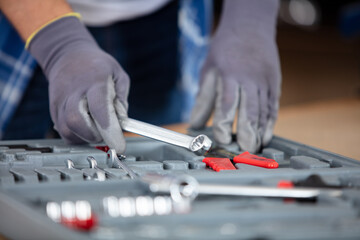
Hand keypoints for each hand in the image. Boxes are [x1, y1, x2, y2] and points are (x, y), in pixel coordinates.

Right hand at [28, 16, 129, 152]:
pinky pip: (64, 132)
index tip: (120, 145)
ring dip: (86, 137)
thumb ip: (122, 100)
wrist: (68, 55)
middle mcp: (74, 92)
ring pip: (68, 130)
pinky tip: (87, 128)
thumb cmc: (97, 66)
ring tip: (97, 128)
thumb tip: (121, 123)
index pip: (100, 109)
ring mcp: (60, 102)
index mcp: (94, 81)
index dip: (110, 130)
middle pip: (77, 122)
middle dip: (96, 135)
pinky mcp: (54, 111)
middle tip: (108, 132)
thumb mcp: (118, 75)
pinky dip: (78, 137)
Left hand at [190, 0, 280, 152]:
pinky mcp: (274, 82)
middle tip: (244, 151)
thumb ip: (203, 99)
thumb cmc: (225, 49)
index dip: (224, 125)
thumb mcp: (209, 70)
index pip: (226, 105)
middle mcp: (249, 79)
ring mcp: (265, 81)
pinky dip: (270, 122)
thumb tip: (194, 124)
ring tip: (256, 149)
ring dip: (261, 132)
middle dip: (248, 133)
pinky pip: (273, 106)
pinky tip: (266, 135)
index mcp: (229, 75)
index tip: (222, 140)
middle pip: (250, 111)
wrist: (251, 26)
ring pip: (264, 111)